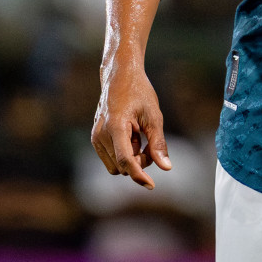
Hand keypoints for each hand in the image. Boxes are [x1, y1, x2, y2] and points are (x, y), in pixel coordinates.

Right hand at [91, 57, 171, 188]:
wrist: (119, 76)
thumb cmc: (139, 92)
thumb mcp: (153, 116)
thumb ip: (158, 143)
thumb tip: (166, 168)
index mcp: (116, 127)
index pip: (126, 161)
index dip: (139, 175)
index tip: (151, 185)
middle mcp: (101, 135)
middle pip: (122, 168)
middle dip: (140, 162)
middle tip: (150, 143)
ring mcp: (96, 137)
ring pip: (116, 167)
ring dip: (131, 159)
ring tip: (139, 136)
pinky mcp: (95, 139)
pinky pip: (111, 159)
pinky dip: (123, 154)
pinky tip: (130, 136)